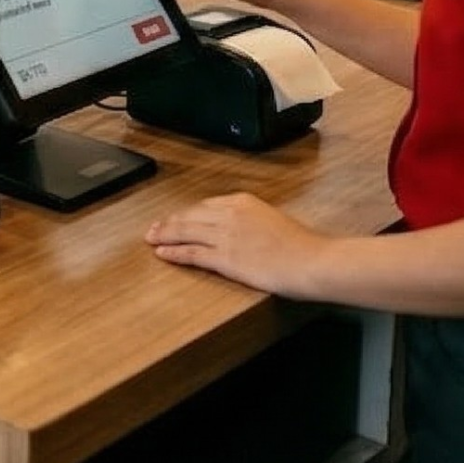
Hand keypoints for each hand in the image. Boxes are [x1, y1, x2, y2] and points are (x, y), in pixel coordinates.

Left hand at [145, 193, 325, 295]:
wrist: (312, 260)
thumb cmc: (302, 246)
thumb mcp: (273, 221)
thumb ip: (252, 221)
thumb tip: (242, 230)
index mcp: (243, 202)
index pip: (206, 205)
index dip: (187, 213)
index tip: (177, 217)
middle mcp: (230, 214)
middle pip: (190, 216)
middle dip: (170, 222)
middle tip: (154, 227)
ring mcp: (226, 236)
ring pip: (186, 232)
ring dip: (164, 235)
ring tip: (150, 238)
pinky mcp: (225, 257)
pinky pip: (192, 253)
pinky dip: (174, 253)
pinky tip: (162, 253)